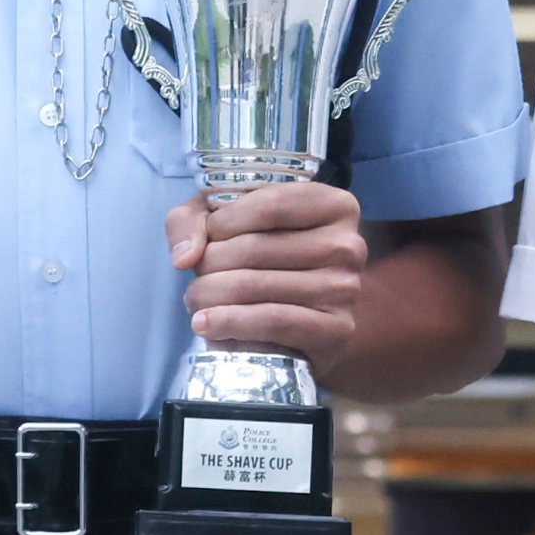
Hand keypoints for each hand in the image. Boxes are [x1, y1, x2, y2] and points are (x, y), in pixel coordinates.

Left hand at [167, 181, 368, 375]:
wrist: (299, 329)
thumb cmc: (264, 264)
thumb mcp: (228, 224)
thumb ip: (194, 221)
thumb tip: (186, 256)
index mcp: (334, 205)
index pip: (270, 204)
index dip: (225, 221)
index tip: (207, 237)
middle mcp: (348, 244)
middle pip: (256, 248)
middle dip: (209, 264)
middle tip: (195, 278)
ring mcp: (346, 289)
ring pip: (256, 286)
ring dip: (210, 295)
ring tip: (195, 302)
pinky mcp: (336, 330)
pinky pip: (272, 321)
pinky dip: (230, 323)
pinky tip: (205, 324)